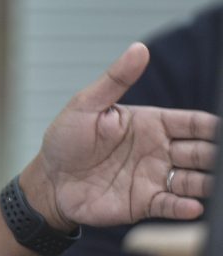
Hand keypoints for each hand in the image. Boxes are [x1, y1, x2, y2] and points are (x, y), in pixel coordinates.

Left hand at [21, 43, 218, 230]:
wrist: (49, 179)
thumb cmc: (66, 139)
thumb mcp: (87, 104)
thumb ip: (116, 79)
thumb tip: (139, 49)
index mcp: (151, 124)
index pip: (193, 123)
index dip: (212, 127)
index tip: (220, 131)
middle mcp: (159, 151)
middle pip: (202, 152)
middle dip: (215, 156)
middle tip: (219, 160)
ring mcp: (154, 178)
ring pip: (195, 180)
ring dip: (207, 183)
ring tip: (212, 184)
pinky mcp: (145, 204)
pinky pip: (172, 206)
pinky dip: (185, 207)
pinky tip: (193, 206)